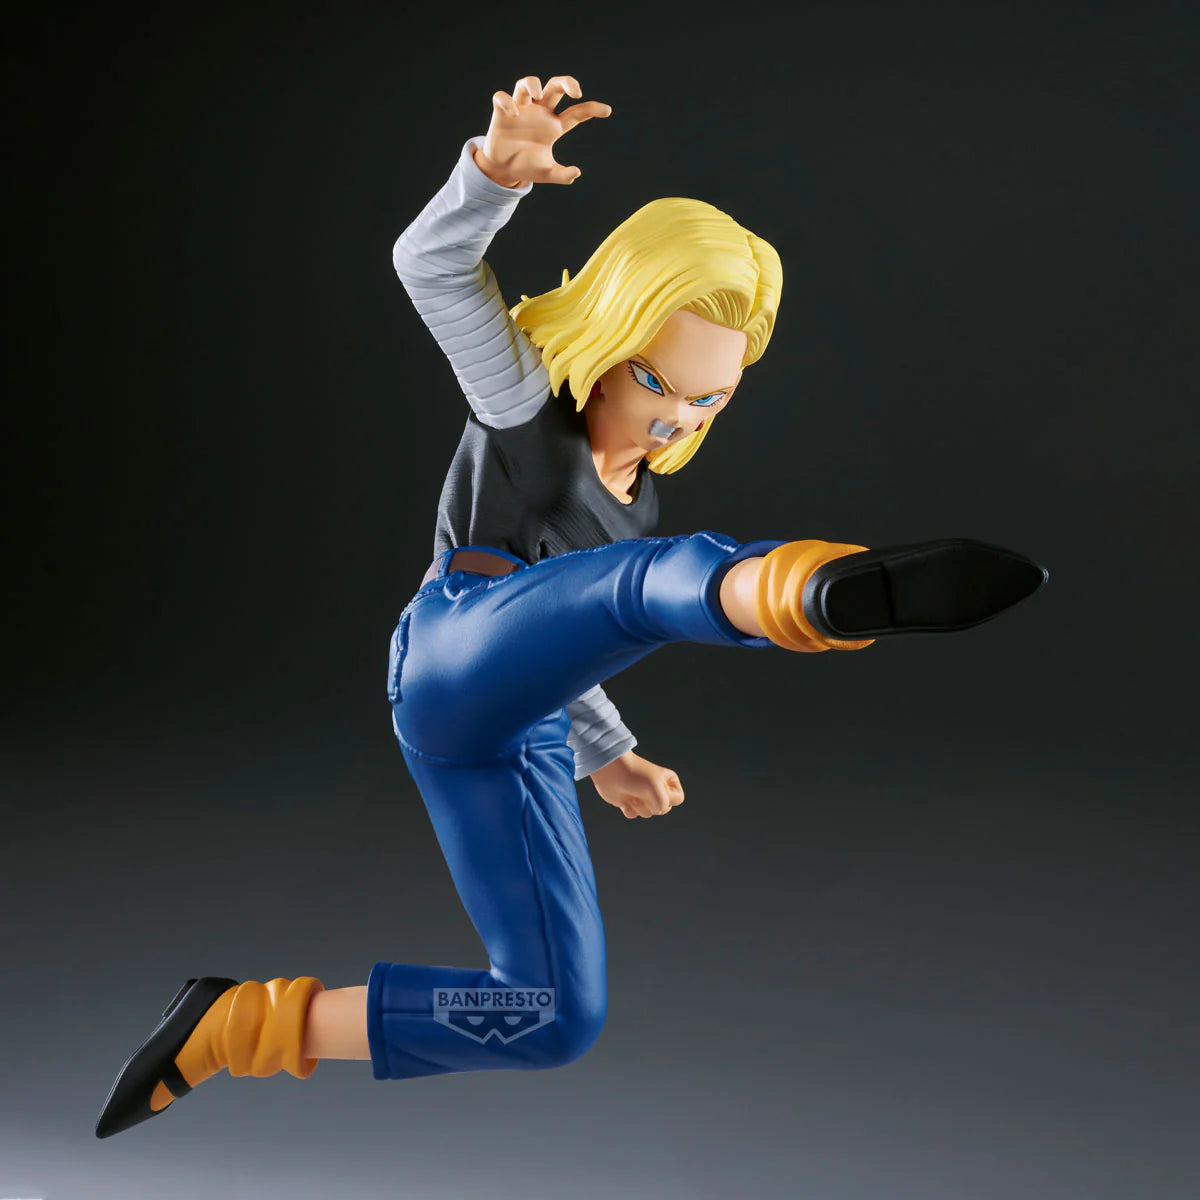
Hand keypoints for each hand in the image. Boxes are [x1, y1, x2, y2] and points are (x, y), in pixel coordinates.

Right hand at [473, 74, 611, 188]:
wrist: (503, 171)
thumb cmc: (527, 168)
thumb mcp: (547, 174)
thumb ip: (562, 175)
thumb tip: (576, 173)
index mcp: (554, 126)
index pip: (576, 113)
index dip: (592, 109)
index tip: (607, 111)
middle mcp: (540, 113)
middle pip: (555, 87)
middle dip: (567, 83)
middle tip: (576, 92)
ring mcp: (522, 110)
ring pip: (527, 84)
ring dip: (533, 83)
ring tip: (538, 95)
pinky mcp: (501, 112)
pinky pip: (502, 98)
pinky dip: (507, 102)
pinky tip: (513, 114)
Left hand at [590, 751, 684, 818]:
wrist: (611, 770)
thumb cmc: (636, 775)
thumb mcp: (657, 788)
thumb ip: (664, 805)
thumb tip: (655, 812)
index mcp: (668, 781)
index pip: (678, 799)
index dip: (668, 798)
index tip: (657, 787)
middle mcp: (657, 789)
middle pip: (664, 809)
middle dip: (652, 804)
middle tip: (643, 792)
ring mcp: (643, 796)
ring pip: (648, 814)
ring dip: (639, 806)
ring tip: (631, 793)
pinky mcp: (630, 802)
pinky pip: (634, 815)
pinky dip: (628, 809)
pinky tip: (623, 799)